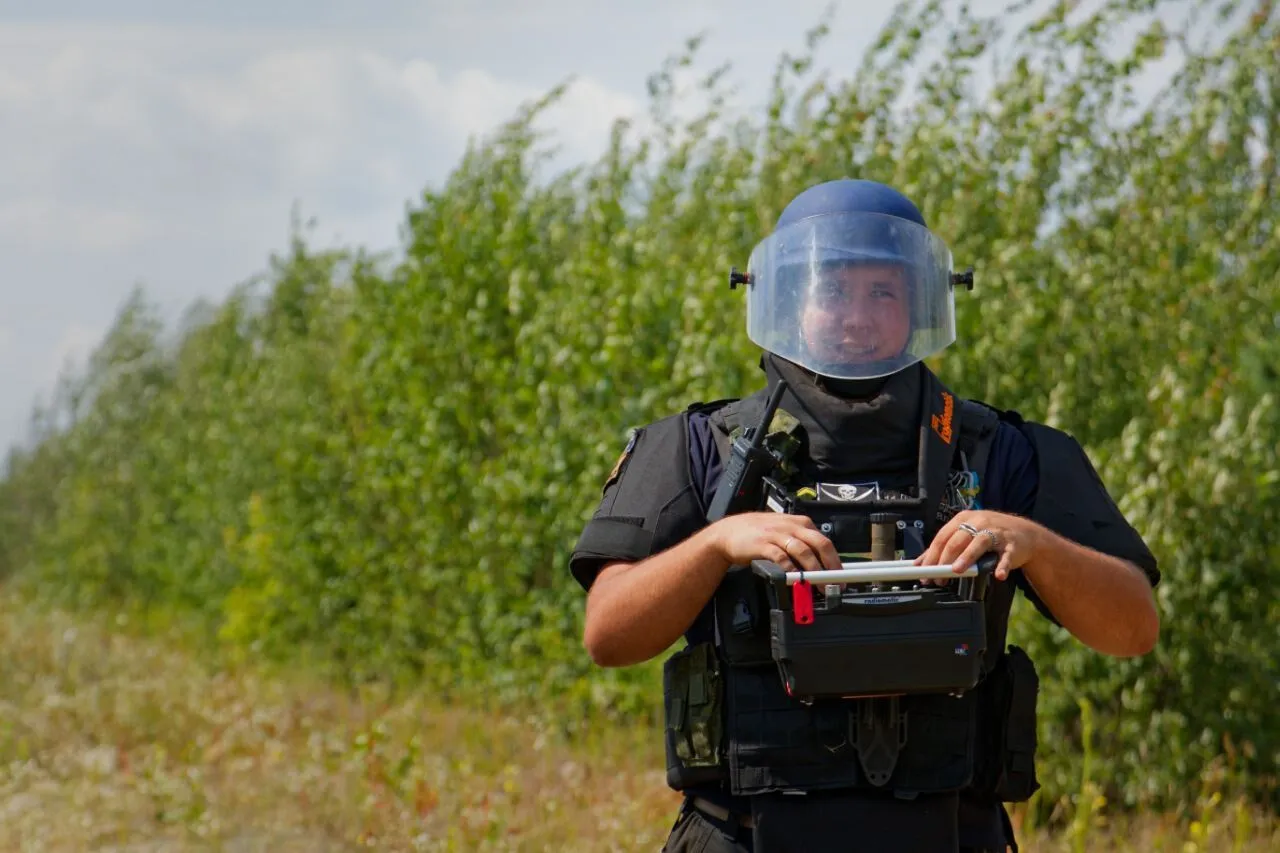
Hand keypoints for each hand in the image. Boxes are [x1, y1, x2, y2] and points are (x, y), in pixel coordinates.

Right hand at [709, 512, 841, 572]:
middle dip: (830, 565)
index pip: (825, 540)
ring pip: (802, 550)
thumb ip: (802, 542)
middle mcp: (791, 526)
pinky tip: (795, 577)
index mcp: (800, 523)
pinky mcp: (763, 544)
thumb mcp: (784, 530)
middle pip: (819, 543)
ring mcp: (777, 534)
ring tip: (819, 584)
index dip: (836, 559)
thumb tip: (823, 564)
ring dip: (814, 569)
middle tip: (835, 582)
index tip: (842, 576)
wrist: (728, 532)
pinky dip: (790, 568)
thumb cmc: (758, 533)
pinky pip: (781, 556)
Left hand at [914, 510, 1044, 580]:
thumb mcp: (966, 535)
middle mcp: (978, 522)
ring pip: (978, 543)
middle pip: (956, 541)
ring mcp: (996, 532)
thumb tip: (921, 562)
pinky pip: (1006, 556)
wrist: (1024, 533)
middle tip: (938, 577)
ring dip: (967, 557)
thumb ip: (945, 547)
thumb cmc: (990, 534)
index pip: (942, 537)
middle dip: (944, 560)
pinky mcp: (1012, 545)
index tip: (924, 570)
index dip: (932, 555)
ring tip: (957, 570)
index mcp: (963, 519)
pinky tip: (998, 574)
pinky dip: (1002, 565)